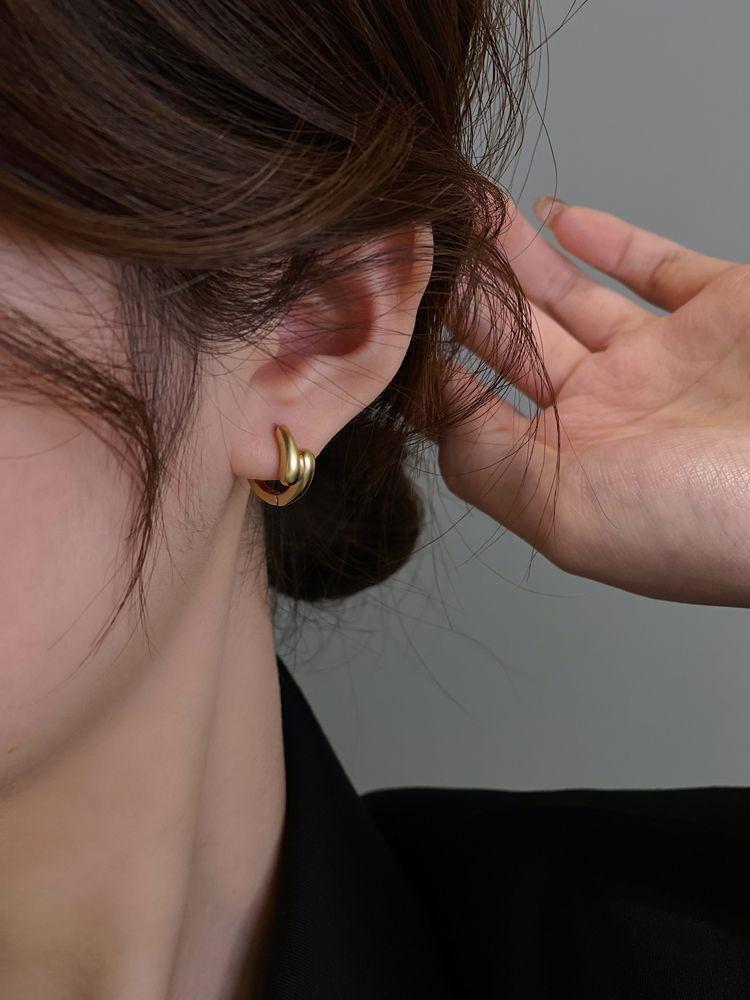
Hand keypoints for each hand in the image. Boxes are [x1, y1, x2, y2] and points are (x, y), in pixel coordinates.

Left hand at [438, 197, 749, 605]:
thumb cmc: (708, 522)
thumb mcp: (569, 513)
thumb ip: (488, 460)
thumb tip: (435, 403)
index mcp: (570, 465)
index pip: (479, 404)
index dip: (432, 358)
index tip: (389, 313)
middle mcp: (611, 412)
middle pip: (516, 341)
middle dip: (466, 293)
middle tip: (419, 243)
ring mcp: (666, 357)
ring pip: (572, 294)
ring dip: (518, 255)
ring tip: (465, 212)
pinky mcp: (722, 309)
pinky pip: (654, 264)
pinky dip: (606, 237)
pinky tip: (555, 215)